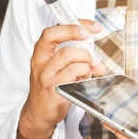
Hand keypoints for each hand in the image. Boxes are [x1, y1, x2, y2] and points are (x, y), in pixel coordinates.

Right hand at [18, 20, 104, 138]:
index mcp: (41, 53)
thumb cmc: (49, 87)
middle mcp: (41, 63)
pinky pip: (74, 78)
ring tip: (86, 72)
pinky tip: (82, 82)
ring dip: (86, 65)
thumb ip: (78, 59)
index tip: (92, 28)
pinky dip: (84, 78)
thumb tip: (98, 62)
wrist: (38, 112)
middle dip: (82, 46)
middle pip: (61, 43)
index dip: (74, 26)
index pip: (53, 31)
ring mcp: (46, 77)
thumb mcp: (58, 67)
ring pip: (72, 61)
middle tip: (91, 55)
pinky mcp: (54, 92)